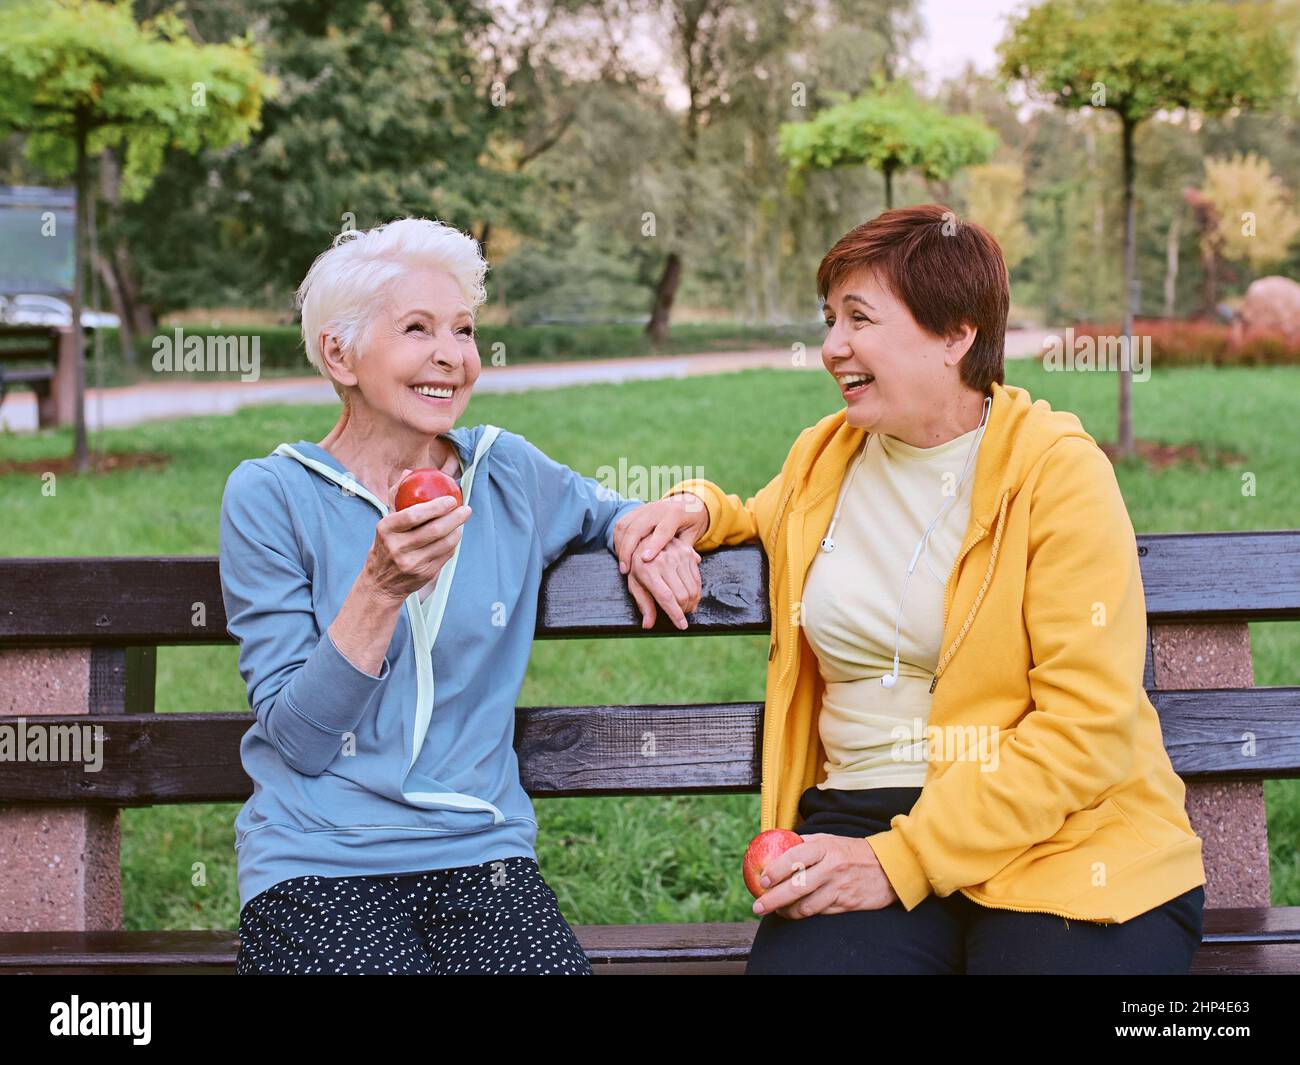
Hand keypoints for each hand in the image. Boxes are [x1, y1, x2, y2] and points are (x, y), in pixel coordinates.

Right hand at [361, 469, 471, 602]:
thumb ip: (396, 496)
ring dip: (458, 530)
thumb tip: (408, 472)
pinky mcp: (424, 574)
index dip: (436, 506)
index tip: (451, 499)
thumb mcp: (385, 522)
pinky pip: (446, 555)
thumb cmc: (385, 545)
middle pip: (434, 530)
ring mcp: (411, 563)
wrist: (381, 583)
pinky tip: (456, 534)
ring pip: (444, 543)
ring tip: (462, 519)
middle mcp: (397, 547)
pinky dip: (453, 543)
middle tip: (466, 508)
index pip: (414, 515)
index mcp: (386, 529)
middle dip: (455, 517)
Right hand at [615, 493, 708, 574]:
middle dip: (628, 549)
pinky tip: (620, 554)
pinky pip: (622, 524)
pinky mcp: (636, 510)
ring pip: (625, 525)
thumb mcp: (693, 534)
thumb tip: (688, 563)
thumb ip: (687, 548)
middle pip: (637, 527)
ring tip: (623, 565)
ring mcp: (644, 508)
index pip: (662, 530)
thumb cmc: (691, 522)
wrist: (687, 502)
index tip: (644, 560)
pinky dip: (618, 539)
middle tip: (626, 569)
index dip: (653, 545)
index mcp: (675, 513)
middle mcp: (658, 508)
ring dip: (620, 546)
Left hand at [625, 537, 701, 629]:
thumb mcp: (635, 584)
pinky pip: (697, 577)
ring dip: (692, 602)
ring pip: (692, 588)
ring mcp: (677, 555)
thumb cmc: (637, 565)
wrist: (644, 538)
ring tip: (686, 606)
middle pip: (682, 595)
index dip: (676, 615)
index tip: (682, 626)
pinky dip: (696, 590)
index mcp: (648, 571)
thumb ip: (643, 604)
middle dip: (684, 610)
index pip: (666, 598)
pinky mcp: (688, 552)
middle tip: (682, 615)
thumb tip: (648, 625)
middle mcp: (664, 562)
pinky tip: (690, 594)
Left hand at [750, 834, 899, 918]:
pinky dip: (804, 914)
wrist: (889, 868)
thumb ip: (805, 843)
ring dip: (787, 911)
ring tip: (776, 910)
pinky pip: (820, 912)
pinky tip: (795, 913)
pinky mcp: (847, 904)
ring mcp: (839, 887)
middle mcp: (831, 867)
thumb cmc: (852, 852)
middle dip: (773, 900)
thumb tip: (776, 845)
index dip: (775, 870)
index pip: (794, 858)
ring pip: (806, 906)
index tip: (762, 880)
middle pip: (796, 887)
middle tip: (758, 906)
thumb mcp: (830, 840)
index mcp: (825, 847)